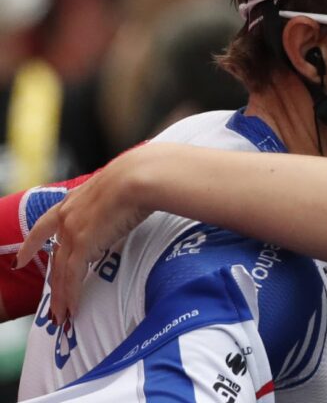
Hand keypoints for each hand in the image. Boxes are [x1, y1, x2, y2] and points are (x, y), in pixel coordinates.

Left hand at [16, 150, 154, 325]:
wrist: (137, 177)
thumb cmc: (139, 175)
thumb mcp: (119, 186)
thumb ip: (116, 199)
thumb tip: (132, 203)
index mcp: (74, 200)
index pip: (45, 225)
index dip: (32, 243)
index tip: (22, 257)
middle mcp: (67, 216)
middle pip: (54, 255)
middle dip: (52, 281)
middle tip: (50, 301)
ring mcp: (73, 231)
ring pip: (61, 272)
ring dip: (61, 296)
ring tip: (61, 316)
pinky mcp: (83, 245)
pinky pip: (73, 277)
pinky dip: (72, 296)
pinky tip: (72, 310)